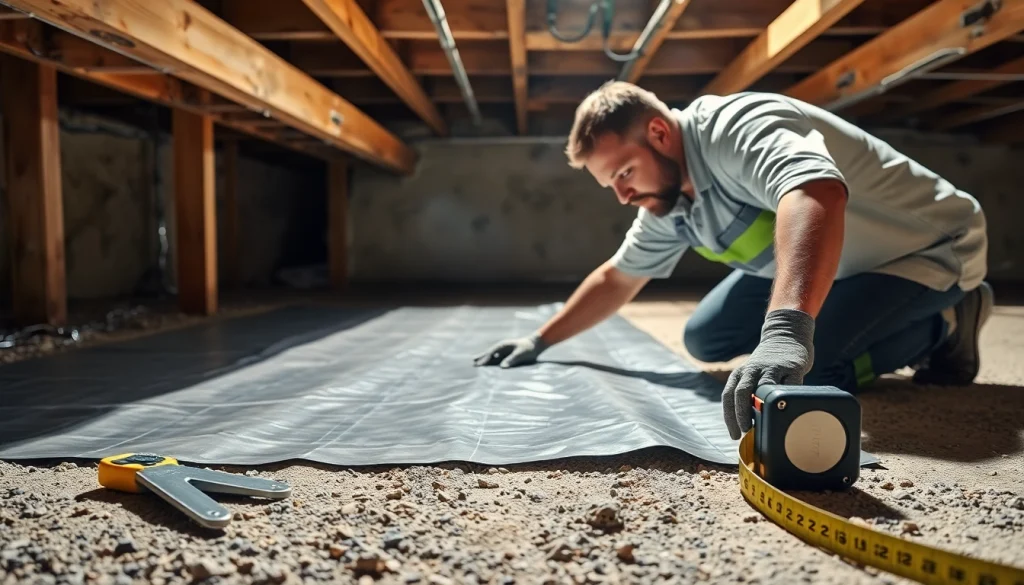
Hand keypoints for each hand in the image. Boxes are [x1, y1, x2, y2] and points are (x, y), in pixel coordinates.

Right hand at [473, 334, 548, 367]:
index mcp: (503, 345)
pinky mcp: (507, 355)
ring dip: (485, 360)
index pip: (491, 353)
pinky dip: (492, 362)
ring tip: (477, 363)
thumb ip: (512, 359)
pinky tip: (489, 366)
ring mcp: (504, 351)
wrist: (536, 344)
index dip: (485, 358)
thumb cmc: (529, 348)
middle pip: (489, 353)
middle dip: (481, 357)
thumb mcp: (521, 353)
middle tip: (473, 362)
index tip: (479, 364)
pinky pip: (497, 359)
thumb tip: (502, 367)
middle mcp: (502, 348)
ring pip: (492, 356)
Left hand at [722, 309, 814, 439]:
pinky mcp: (792, 368)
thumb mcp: (753, 377)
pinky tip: (787, 411)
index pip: (728, 396)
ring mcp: (773, 368)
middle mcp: (753, 370)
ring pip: (763, 388)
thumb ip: (750, 396)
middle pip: (741, 392)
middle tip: (746, 431)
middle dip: (741, 414)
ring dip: (762, 408)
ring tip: (765, 424)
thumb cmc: (768, 365)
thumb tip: (751, 427)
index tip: (734, 435)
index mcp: (740, 374)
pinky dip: (787, 399)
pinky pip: (790, 386)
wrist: (786, 335)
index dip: (729, 417)